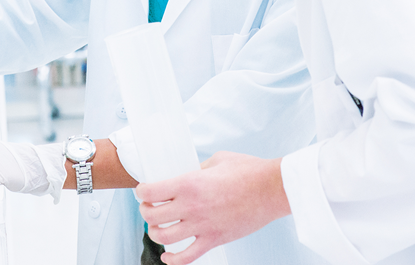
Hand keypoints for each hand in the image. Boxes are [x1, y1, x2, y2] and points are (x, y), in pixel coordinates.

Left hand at [136, 151, 290, 264]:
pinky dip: (173, 260)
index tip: (143, 190)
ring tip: (157, 226)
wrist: (272, 189)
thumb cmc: (249, 171)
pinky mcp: (215, 240)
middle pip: (151, 216)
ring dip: (155, 233)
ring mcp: (202, 226)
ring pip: (164, 237)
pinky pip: (187, 257)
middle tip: (149, 206)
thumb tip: (188, 175)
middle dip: (145, 211)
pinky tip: (167, 256)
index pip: (150, 191)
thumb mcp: (217, 160)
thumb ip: (197, 169)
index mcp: (189, 183)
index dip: (141, 191)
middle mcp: (191, 206)